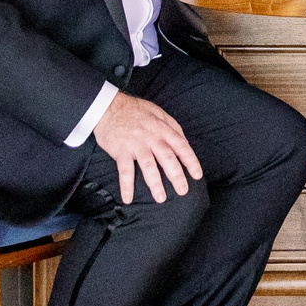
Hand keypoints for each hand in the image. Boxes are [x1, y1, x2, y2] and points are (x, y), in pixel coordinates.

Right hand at [92, 90, 203, 204]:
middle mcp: (151, 137)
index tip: (197, 175)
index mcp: (162, 128)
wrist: (108, 107)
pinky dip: (126, 185)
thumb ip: (171, 127)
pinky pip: (124, 170)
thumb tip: (183, 141)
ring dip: (155, 183)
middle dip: (176, 175)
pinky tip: (128, 198)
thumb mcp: (158, 112)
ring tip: (161, 198)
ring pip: (148, 165)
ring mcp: (136, 144)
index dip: (190, 161)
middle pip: (167, 158)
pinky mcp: (120, 150)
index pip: (181, 146)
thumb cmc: (135, 110)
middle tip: (183, 191)